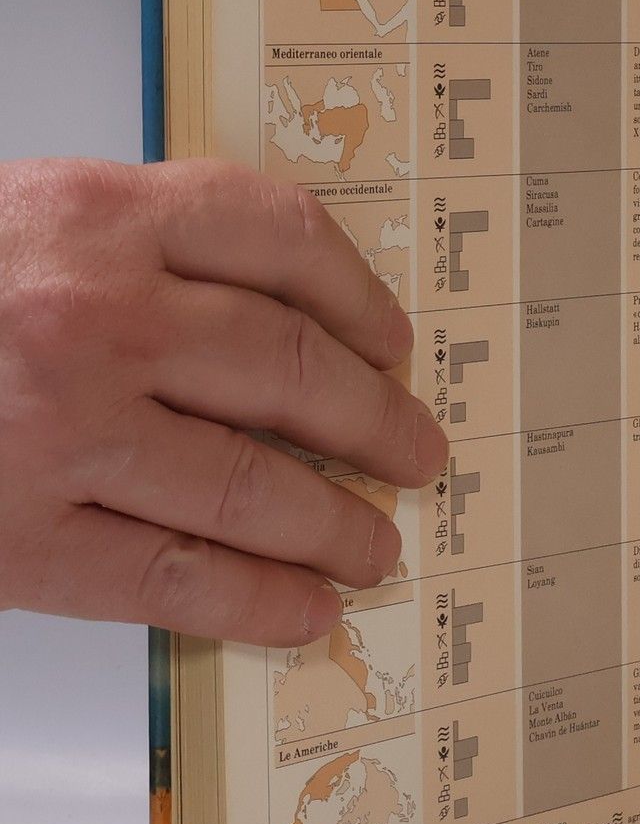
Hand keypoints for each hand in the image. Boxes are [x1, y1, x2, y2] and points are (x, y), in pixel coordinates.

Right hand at [0, 158, 447, 646]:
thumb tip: (266, 310)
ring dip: (336, 521)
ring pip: (252, 483)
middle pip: (292, 367)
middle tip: (415, 450)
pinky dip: (257, 599)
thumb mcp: (10, 222)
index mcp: (90, 213)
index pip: (279, 237)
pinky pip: (176, 576)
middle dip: (375, 420)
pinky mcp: (18, 538)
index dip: (360, 296)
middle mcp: (91, 315)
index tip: (393, 340)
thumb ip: (127, 245)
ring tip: (377, 543)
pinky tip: (303, 610)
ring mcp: (59, 431)